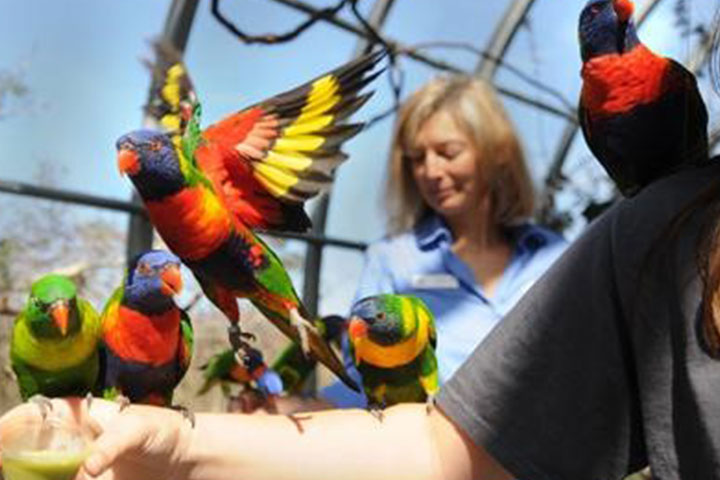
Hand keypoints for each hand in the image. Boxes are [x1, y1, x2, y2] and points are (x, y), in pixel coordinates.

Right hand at [0, 398, 191, 479]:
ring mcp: (77, 464)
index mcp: (78, 415)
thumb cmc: (163, 430)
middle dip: (11, 456)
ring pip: (43, 471)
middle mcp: (71, 439)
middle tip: (6, 467)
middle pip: (28, 448)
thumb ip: (112, 445)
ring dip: (30, 475)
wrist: (186, 457)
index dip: (10, 425)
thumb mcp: (138, 429)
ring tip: (19, 476)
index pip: (34, 416)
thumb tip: (88, 469)